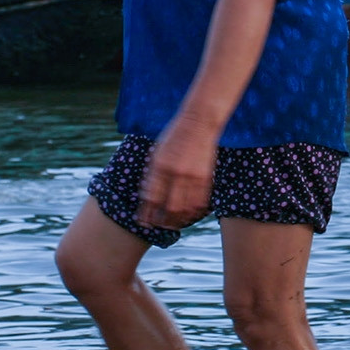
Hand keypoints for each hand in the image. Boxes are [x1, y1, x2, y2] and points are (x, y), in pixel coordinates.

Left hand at [138, 114, 218, 229]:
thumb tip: (147, 196)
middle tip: (158, 226)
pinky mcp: (206, 176)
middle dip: (162, 221)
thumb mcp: (157, 152)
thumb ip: (152, 174)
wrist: (199, 122)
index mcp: (160, 166)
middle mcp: (176, 173)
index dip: (146, 213)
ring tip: (172, 225)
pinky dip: (193, 213)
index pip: (151, 198)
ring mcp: (193, 175)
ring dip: (178, 220)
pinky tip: (188, 216)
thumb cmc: (174, 136)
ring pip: (185, 208)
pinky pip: (200, 202)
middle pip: (168, 207)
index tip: (143, 223)